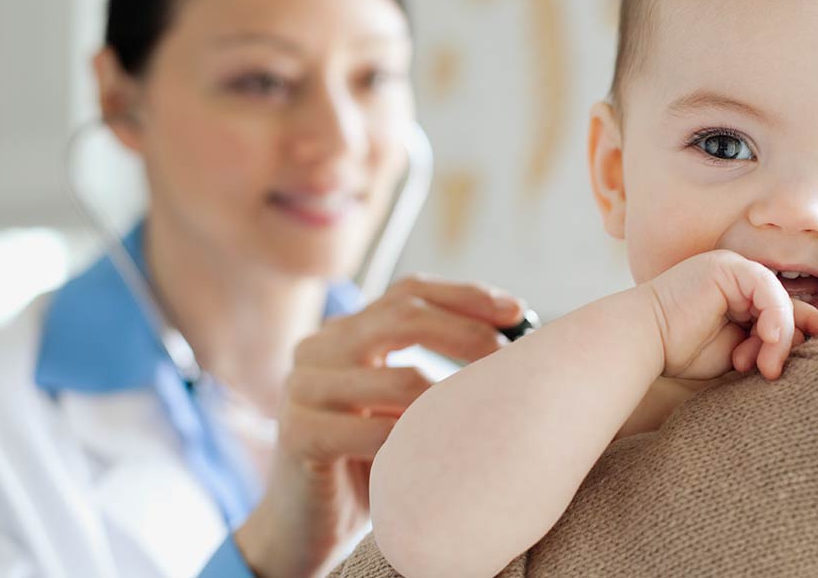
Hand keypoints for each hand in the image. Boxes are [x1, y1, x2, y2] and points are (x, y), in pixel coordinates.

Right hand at [234, 275, 523, 577]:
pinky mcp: (300, 434)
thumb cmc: (369, 461)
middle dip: (467, 333)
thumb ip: (433, 364)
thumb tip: (514, 333)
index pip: (410, 292)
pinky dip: (417, 442)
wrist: (306, 526)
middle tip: (507, 360)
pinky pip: (378, 432)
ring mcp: (303, 388)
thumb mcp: (401, 402)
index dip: (466, 296)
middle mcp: (318, 348)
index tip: (518, 312)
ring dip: (450, 400)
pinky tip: (435, 458)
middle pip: (403, 316)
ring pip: (400, 378)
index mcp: (344, 331)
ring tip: (479, 420)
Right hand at [641, 250, 817, 381]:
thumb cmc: (680, 353)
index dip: (805, 331)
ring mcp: (733, 269)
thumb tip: (807, 343)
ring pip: (780, 301)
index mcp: (738, 298)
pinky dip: (775, 316)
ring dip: (779, 338)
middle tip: (778, 370)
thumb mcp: (736, 353)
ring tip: (766, 367)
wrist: (643, 343)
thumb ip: (765, 346)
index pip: (782, 312)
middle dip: (791, 340)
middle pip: (786, 305)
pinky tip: (767, 339)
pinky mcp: (728, 267)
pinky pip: (768, 290)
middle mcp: (738, 280)